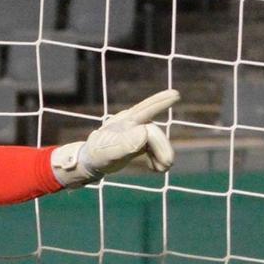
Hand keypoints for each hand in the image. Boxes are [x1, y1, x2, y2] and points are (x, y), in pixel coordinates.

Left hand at [51, 89, 179, 186]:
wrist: (88, 163)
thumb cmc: (96, 156)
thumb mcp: (108, 152)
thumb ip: (125, 144)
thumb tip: (145, 133)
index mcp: (124, 122)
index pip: (145, 110)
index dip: (159, 102)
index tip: (175, 94)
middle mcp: (131, 124)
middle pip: (153, 131)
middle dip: (163, 146)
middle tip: (168, 164)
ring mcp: (134, 132)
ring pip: (155, 140)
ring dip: (162, 153)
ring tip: (163, 169)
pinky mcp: (136, 142)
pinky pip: (153, 148)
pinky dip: (157, 158)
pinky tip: (156, 168)